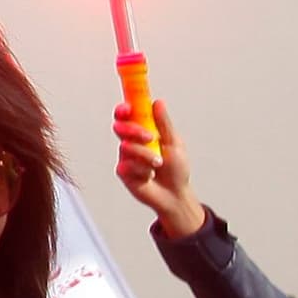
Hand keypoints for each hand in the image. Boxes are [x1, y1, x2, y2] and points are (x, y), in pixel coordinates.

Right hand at [115, 88, 204, 238]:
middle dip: (134, 130)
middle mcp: (132, 142)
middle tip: (149, 137)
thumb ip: (163, 123)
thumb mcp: (174, 143)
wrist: (176, 194)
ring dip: (145, 155)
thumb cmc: (176, 170)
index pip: (128, 116)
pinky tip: (149, 176)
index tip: (128, 107)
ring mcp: (126, 157)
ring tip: (158, 164)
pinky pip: (127, 165)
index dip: (124, 109)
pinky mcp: (124, 172)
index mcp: (143, 132)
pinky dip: (142, 169)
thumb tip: (157, 103)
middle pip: (121, 127)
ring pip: (127, 147)